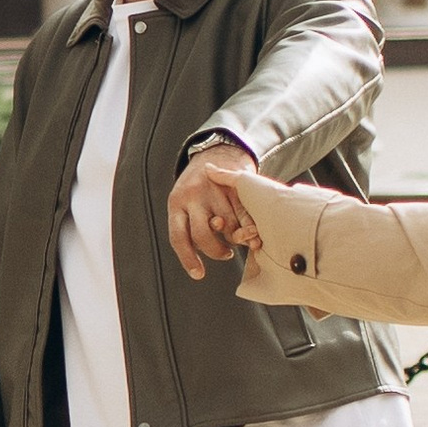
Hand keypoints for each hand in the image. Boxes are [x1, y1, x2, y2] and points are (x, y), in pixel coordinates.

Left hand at [167, 142, 259, 279]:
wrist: (218, 151)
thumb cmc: (200, 187)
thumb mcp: (187, 202)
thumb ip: (194, 225)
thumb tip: (216, 251)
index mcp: (176, 203)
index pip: (178, 237)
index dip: (188, 259)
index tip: (199, 274)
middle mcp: (192, 196)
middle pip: (202, 234)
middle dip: (216, 251)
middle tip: (225, 254)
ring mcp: (214, 190)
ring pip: (227, 226)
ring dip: (235, 238)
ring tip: (238, 236)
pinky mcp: (234, 186)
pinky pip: (244, 214)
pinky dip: (250, 227)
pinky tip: (252, 232)